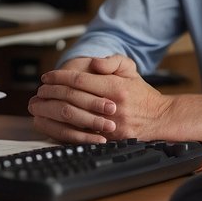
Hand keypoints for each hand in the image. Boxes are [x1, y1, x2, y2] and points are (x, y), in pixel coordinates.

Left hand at [28, 55, 173, 143]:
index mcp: (116, 87)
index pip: (80, 80)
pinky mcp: (109, 139)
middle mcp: (112, 106)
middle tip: (41, 89)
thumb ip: (112, 61)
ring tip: (43, 104)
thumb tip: (93, 62)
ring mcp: (110, 125)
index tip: (47, 76)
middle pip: (73, 98)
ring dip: (54, 109)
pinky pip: (82, 134)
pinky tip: (53, 122)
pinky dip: (64, 127)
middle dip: (52, 92)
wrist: (160, 118)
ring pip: (74, 117)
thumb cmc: (142, 93)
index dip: (59, 77)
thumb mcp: (130, 69)